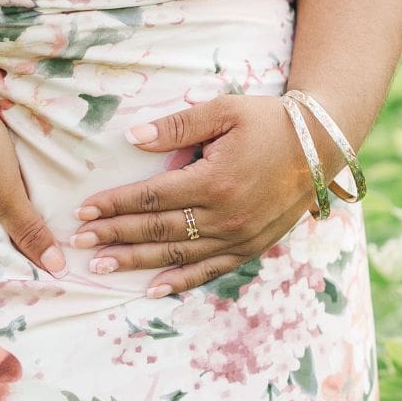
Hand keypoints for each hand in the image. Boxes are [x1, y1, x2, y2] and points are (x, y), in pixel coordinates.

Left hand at [73, 93, 324, 295]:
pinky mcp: (251, 247)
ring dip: (136, 263)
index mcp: (214, 180)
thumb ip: (178, 125)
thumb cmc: (270, 121)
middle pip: (158, 230)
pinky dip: (180, 282)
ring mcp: (239, 237)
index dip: (114, 205)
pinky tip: (153, 290)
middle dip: (115, 235)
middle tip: (80, 242)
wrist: (321, 145)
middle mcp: (225, 216)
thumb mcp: (225, 110)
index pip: (151, 197)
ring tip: (101, 267)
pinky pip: (210, 271)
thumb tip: (133, 139)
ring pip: (178, 256)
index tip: (84, 210)